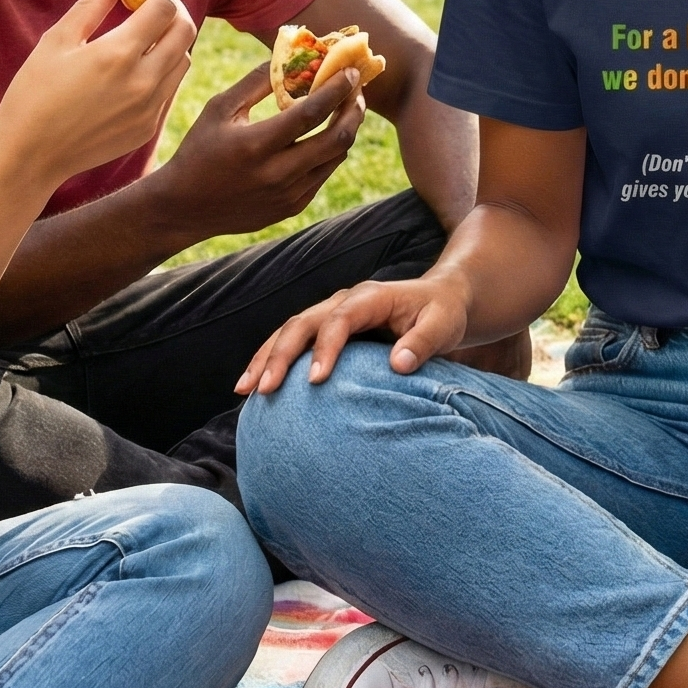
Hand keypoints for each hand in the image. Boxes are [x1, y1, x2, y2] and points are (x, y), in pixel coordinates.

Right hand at [0, 0, 195, 188]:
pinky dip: (164, 67)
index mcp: (118, 55)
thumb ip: (92, 5)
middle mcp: (143, 82)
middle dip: (174, 6)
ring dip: (171, 38)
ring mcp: (150, 108)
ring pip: (183, 58)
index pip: (165, 6)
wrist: (28, 157)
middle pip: (185, 30)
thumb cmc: (33, 94)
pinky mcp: (148, 127)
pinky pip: (170, 87)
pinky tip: (138, 65)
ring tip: (145, 31)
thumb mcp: (57, 42)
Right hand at [150, 62, 366, 238]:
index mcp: (256, 145)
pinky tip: (326, 133)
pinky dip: (331, 151)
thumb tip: (288, 57)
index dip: (337, 89)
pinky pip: (324, 174)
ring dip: (347, 129)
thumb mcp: (219, 109)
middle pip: (336, 139)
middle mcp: (276, 174)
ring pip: (336, 157)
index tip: (351, 71)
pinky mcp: (291, 207)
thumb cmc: (199, 150)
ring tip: (346, 107)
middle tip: (357, 89)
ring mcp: (287, 195)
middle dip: (354, 109)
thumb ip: (255, 82)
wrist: (183, 208)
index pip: (311, 113)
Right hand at [236, 271, 467, 392]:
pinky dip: (270, 360)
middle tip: (264, 390)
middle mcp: (344, 301)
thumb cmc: (442, 314)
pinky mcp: (325, 329)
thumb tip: (399, 365)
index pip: (340, 319)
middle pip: (303, 322)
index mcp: (371, 297)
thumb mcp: (444, 324)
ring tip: (243, 390)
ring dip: (265, 358)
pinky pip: (291, 341)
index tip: (316, 381)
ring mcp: (331, 312)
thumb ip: (424, 342)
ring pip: (289, 330)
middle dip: (280, 354)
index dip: (325, 348)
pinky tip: (253, 386)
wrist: (439, 299)